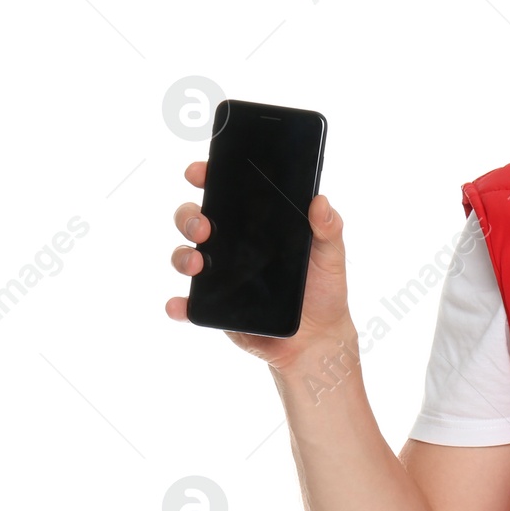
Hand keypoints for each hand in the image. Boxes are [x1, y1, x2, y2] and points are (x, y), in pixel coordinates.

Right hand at [166, 158, 355, 373]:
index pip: (225, 194)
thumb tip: (320, 201)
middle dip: (189, 217)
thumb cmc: (324, 290)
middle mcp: (231, 246)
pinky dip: (178, 305)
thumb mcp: (331, 256)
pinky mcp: (215, 307)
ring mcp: (219, 276)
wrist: (318, 338)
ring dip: (182, 256)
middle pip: (195, 220)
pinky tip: (179, 306)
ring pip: (186, 256)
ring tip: (197, 264)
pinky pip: (188, 305)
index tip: (200, 172)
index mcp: (256, 226)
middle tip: (204, 226)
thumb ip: (328, 229)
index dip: (207, 177)